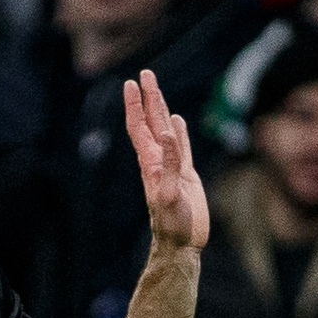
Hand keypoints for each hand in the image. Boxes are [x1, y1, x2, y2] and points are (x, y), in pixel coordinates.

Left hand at [128, 71, 207, 253]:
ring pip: (166, 130)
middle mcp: (158, 161)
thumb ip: (170, 164)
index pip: (140, 127)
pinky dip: (179, 132)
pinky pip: (181, 147)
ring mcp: (172, 167)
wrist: (180, 244)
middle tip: (146, 73)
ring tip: (157, 90)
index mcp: (151, 163)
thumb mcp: (170, 194)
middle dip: (148, 97)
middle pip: (151, 122)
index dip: (136, 105)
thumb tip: (168, 133)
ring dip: (161, 110)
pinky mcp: (185, 176)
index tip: (132, 83)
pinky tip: (177, 121)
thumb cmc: (172, 224)